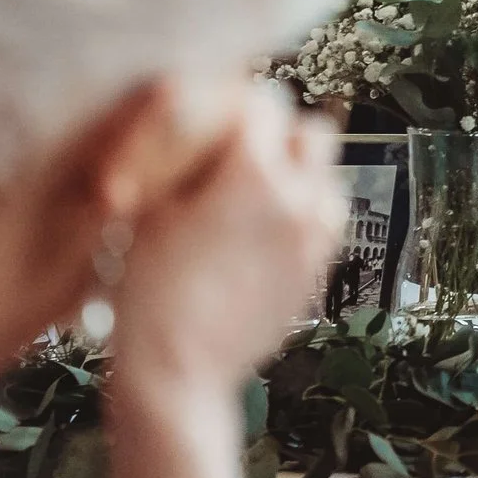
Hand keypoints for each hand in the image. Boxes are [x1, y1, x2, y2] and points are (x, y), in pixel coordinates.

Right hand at [111, 83, 344, 400]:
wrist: (179, 374)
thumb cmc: (150, 297)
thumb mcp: (150, 213)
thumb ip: (184, 157)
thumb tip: (197, 123)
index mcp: (253, 175)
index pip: (266, 103)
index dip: (241, 105)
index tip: (223, 117)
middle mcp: (300, 196)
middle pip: (312, 130)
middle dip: (281, 134)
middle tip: (243, 155)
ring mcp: (318, 233)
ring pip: (327, 173)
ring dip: (299, 173)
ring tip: (255, 197)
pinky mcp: (322, 266)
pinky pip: (328, 216)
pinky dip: (306, 211)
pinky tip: (266, 231)